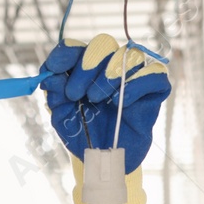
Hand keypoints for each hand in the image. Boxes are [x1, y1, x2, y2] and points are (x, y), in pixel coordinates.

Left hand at [39, 34, 170, 173]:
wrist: (107, 158)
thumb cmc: (86, 134)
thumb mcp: (63, 117)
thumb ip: (56, 94)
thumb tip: (49, 74)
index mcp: (85, 67)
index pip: (77, 47)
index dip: (65, 53)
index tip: (53, 67)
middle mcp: (110, 65)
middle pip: (102, 44)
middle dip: (85, 67)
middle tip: (74, 93)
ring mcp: (134, 75)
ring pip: (128, 55)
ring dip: (108, 75)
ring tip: (96, 100)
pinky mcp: (154, 89)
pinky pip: (154, 73)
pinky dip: (137, 84)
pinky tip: (121, 101)